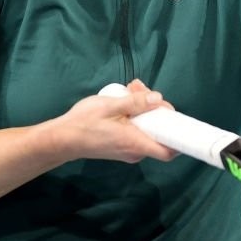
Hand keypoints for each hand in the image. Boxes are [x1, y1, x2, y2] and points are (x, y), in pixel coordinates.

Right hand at [58, 79, 177, 161]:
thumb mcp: (110, 106)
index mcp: (136, 144)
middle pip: (159, 133)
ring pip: (148, 129)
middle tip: (142, 89)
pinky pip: (138, 131)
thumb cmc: (84, 123)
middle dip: (157, 109)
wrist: (61, 139)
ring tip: (132, 88)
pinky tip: (126, 98)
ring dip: (145, 108)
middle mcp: (135, 152)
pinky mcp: (122, 146)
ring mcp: (128, 150)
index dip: (179, 136)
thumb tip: (158, 98)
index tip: (178, 118)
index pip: (169, 151)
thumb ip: (136, 103)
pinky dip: (136, 115)